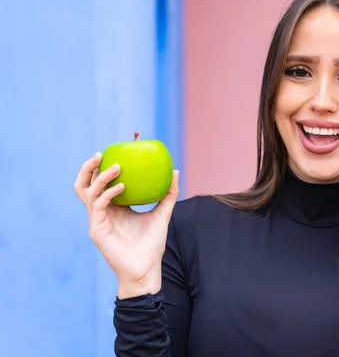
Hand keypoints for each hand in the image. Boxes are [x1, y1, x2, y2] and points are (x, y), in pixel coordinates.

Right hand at [73, 152, 179, 297]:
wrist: (146, 269)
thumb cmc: (152, 244)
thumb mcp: (163, 213)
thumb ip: (168, 193)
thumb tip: (175, 171)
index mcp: (114, 206)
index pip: (104, 181)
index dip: (105, 163)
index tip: (118, 147)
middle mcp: (102, 211)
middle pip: (85, 184)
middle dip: (89, 167)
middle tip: (102, 153)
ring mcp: (97, 220)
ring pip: (87, 191)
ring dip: (100, 177)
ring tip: (117, 166)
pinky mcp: (96, 229)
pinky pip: (97, 205)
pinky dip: (108, 193)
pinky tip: (122, 187)